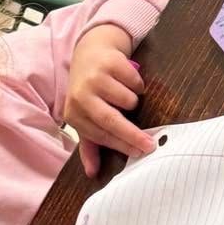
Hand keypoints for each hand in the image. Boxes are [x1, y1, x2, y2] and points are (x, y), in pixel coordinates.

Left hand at [65, 24, 153, 173]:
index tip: (139, 152)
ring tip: (125, 93)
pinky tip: (127, 79)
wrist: (90, 51)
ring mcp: (95, 78)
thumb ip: (90, 145)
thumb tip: (92, 173)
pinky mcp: (109, 62)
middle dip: (132, 135)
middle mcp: (80, 96)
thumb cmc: (90, 90)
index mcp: (73, 113)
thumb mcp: (85, 117)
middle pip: (111, 121)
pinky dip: (137, 83)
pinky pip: (134, 82)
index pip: (100, 135)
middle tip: (150, 144)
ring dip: (133, 100)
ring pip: (128, 100)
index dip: (121, 145)